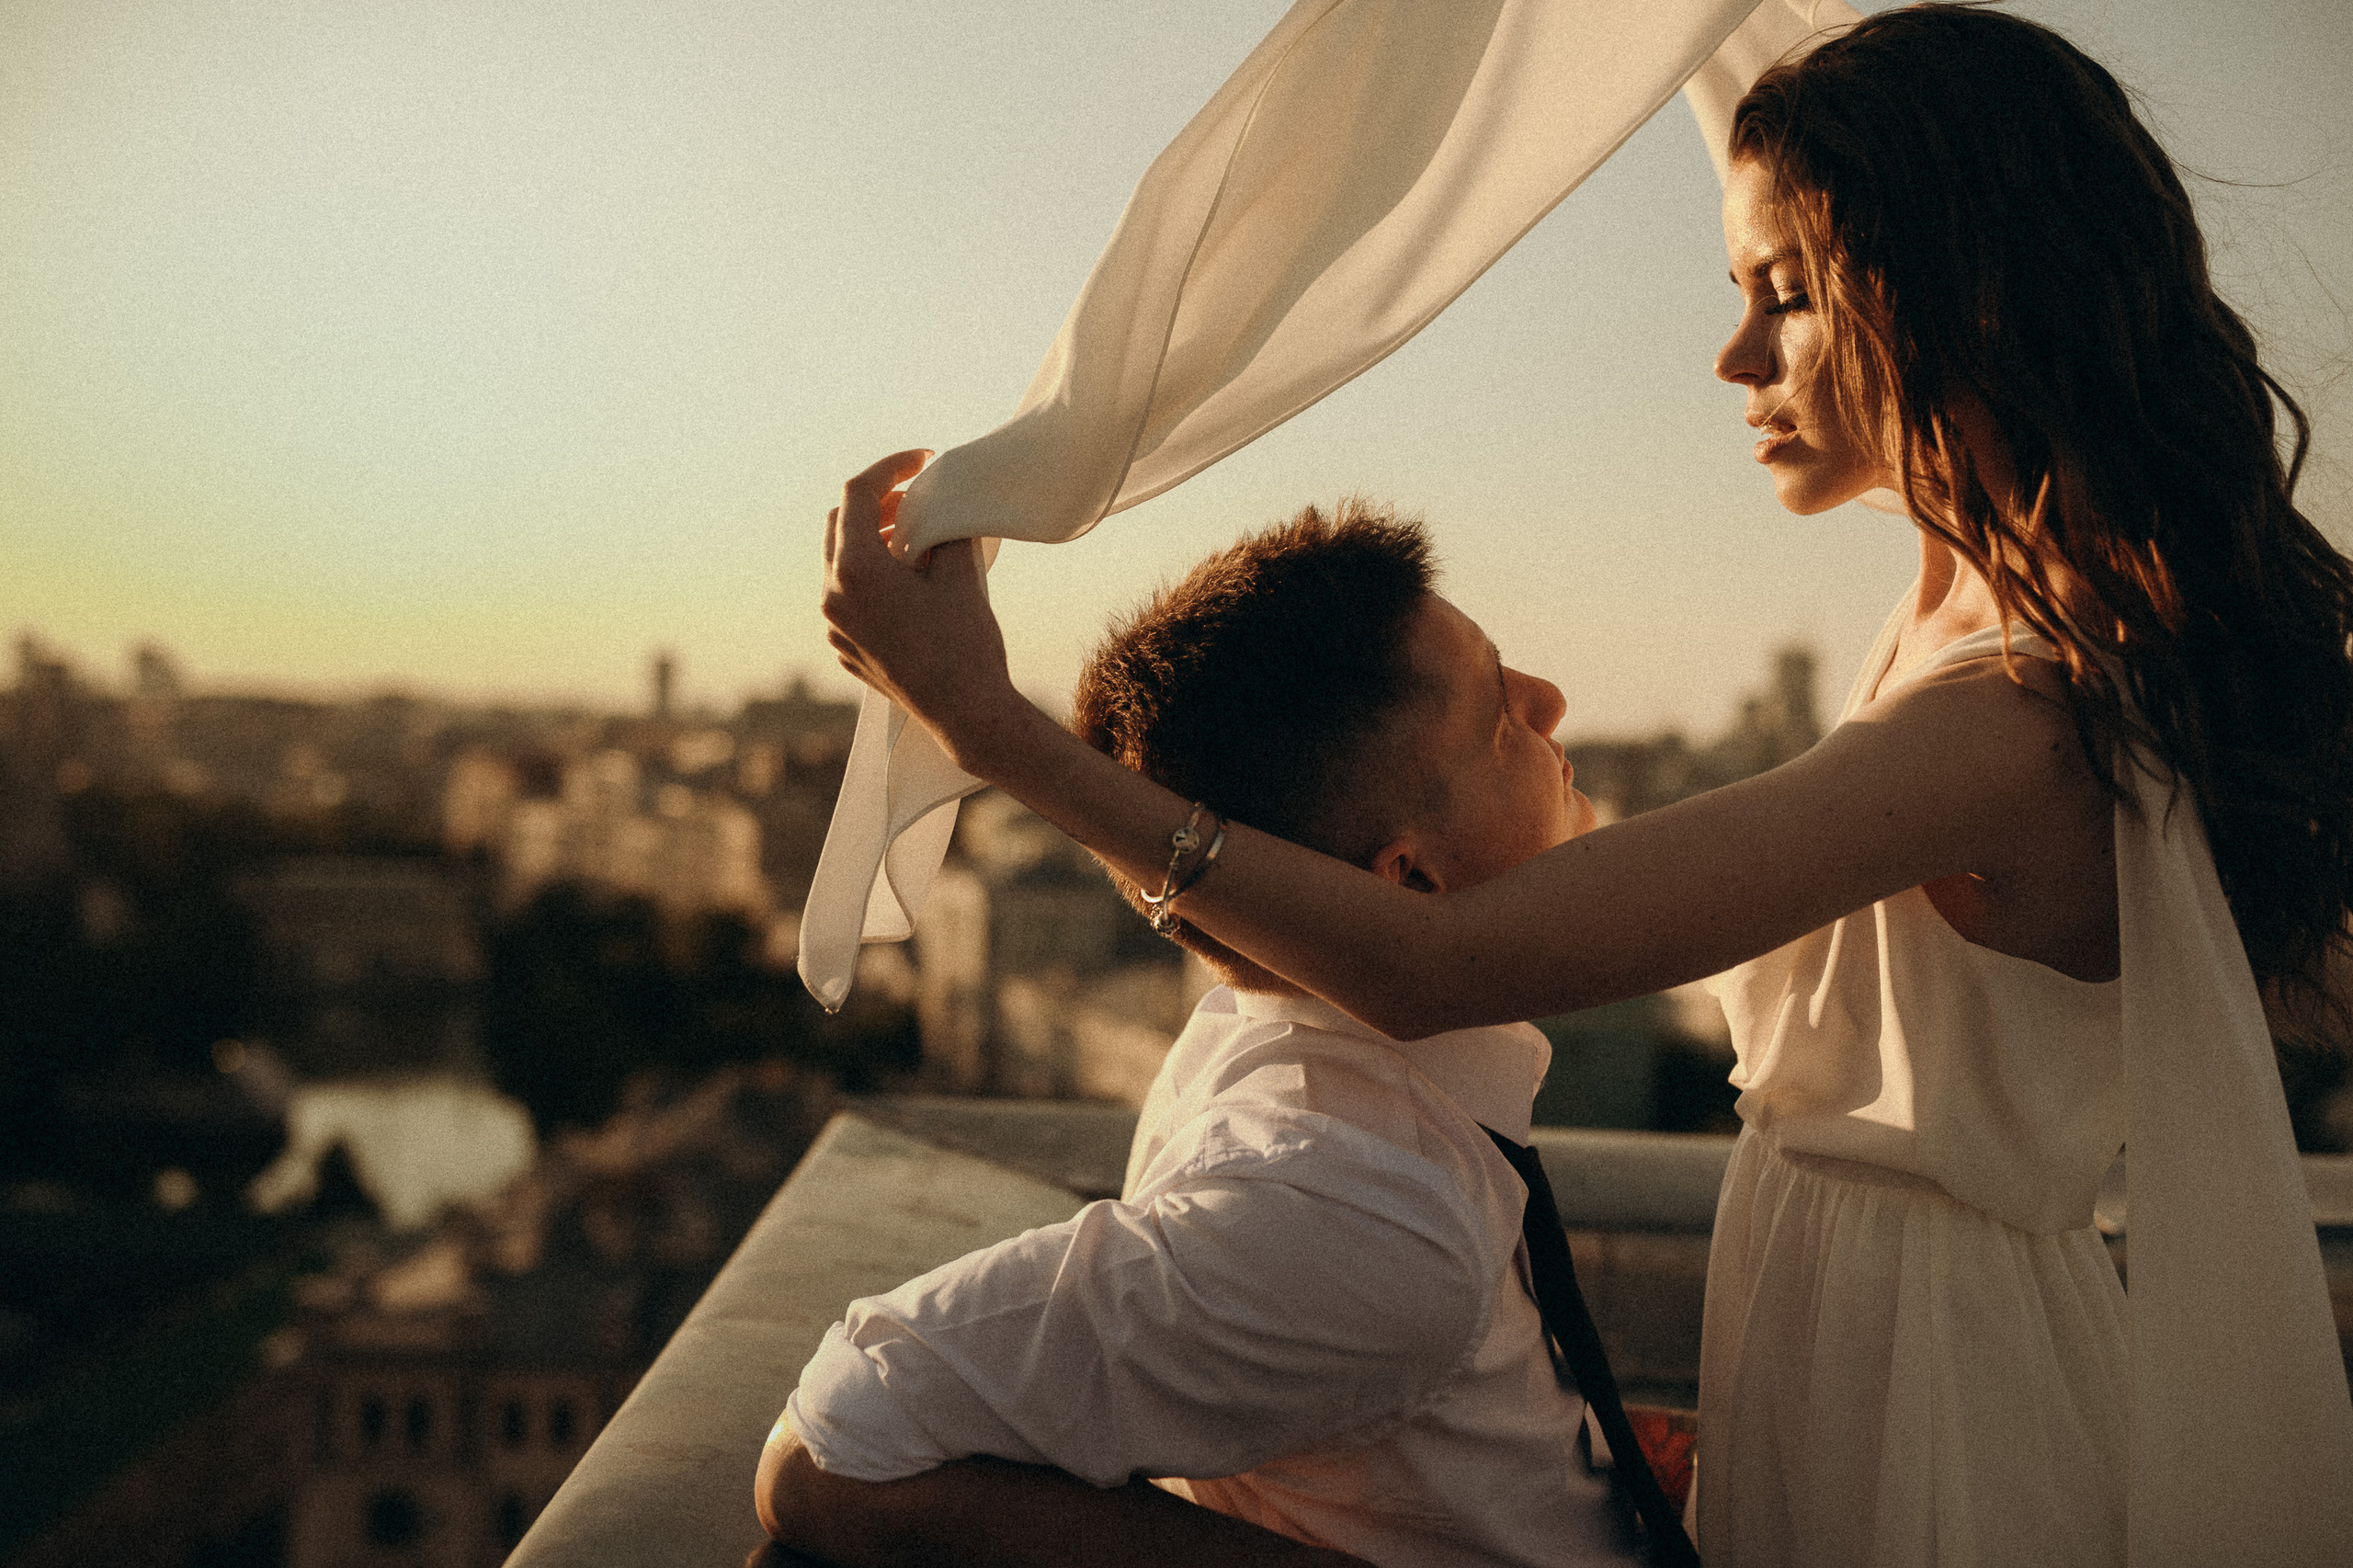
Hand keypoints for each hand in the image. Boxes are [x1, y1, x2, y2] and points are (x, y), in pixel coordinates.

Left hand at [821, 449, 1025, 767]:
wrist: (966, 714)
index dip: (890, 467)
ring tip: (914, 540)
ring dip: (872, 542)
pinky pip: (848, 599)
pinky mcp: (846, 650)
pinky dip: (871, 579)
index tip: (922, 461)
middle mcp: (833, 596)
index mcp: (855, 570)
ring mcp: (835, 627)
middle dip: (877, 503)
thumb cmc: (966, 643)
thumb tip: (939, 505)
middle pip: (840, 525)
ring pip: (840, 564)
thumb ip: (942, 527)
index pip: (858, 494)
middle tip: (915, 499)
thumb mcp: (959, 570)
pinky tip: (908, 585)